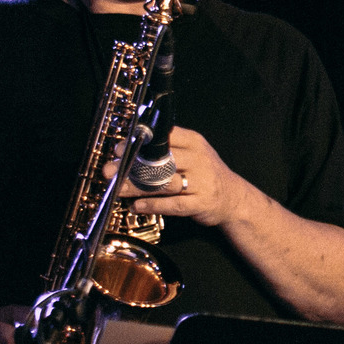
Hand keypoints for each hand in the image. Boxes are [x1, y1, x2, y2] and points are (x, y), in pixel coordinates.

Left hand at [112, 125, 256, 229]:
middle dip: (131, 166)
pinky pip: (172, 205)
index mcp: (194, 142)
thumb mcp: (193, 153)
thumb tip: (129, 149)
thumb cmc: (205, 174)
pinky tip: (136, 206)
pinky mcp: (201, 203)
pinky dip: (152, 206)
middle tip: (110, 170)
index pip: (164, 137)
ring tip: (117, 189)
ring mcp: (201, 182)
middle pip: (160, 161)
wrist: (233, 198)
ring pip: (162, 183)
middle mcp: (199, 159)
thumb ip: (168, 149)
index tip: (119, 149)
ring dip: (135, 187)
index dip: (138, 142)